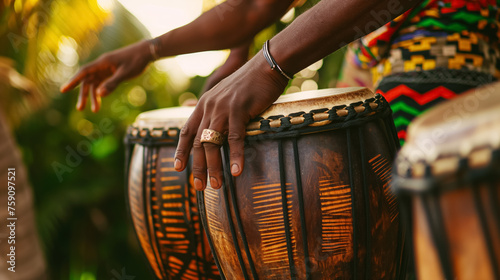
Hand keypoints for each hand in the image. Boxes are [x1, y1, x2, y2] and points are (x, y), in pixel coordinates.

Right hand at [60, 40, 152, 111]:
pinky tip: (101, 100)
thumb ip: (113, 83)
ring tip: (94, 110)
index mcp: (102, 63)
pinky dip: (101, 91)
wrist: (147, 52)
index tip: (63, 90)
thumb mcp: (125, 73)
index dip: (73, 81)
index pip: (84, 72)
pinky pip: (102, 82)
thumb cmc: (136, 61)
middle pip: (88, 81)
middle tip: (80, 109)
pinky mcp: (112, 71)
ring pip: (95, 83)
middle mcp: (102, 65)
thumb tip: (99, 94)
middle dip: (84, 95)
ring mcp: (107, 69)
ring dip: (94, 96)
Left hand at [174, 53, 287, 190]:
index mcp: (204, 104)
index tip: (177, 168)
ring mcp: (223, 109)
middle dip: (197, 166)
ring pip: (212, 143)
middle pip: (197, 142)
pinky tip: (236, 171)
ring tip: (216, 185)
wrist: (266, 66)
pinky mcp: (239, 110)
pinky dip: (235, 156)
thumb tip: (207, 119)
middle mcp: (209, 107)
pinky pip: (235, 138)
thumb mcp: (225, 94)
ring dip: (213, 167)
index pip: (186, 131)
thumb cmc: (249, 82)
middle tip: (198, 187)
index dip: (180, 151)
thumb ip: (216, 108)